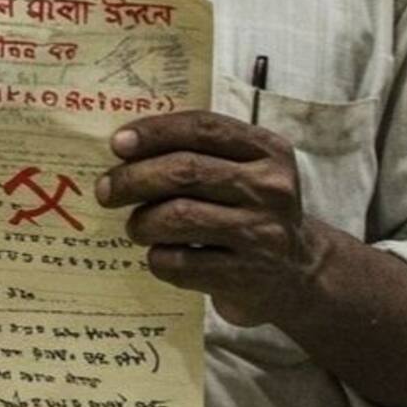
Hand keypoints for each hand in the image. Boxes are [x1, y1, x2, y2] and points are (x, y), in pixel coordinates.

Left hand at [95, 110, 328, 326]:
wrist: (299, 274)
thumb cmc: (252, 210)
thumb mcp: (244, 170)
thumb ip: (199, 151)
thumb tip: (124, 148)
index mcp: (268, 151)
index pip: (203, 128)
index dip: (154, 132)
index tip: (117, 143)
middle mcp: (270, 189)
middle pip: (185, 171)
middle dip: (133, 179)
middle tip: (106, 190)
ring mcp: (260, 235)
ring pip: (177, 218)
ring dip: (142, 221)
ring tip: (136, 226)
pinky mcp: (244, 278)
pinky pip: (180, 263)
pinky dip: (157, 258)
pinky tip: (160, 255)